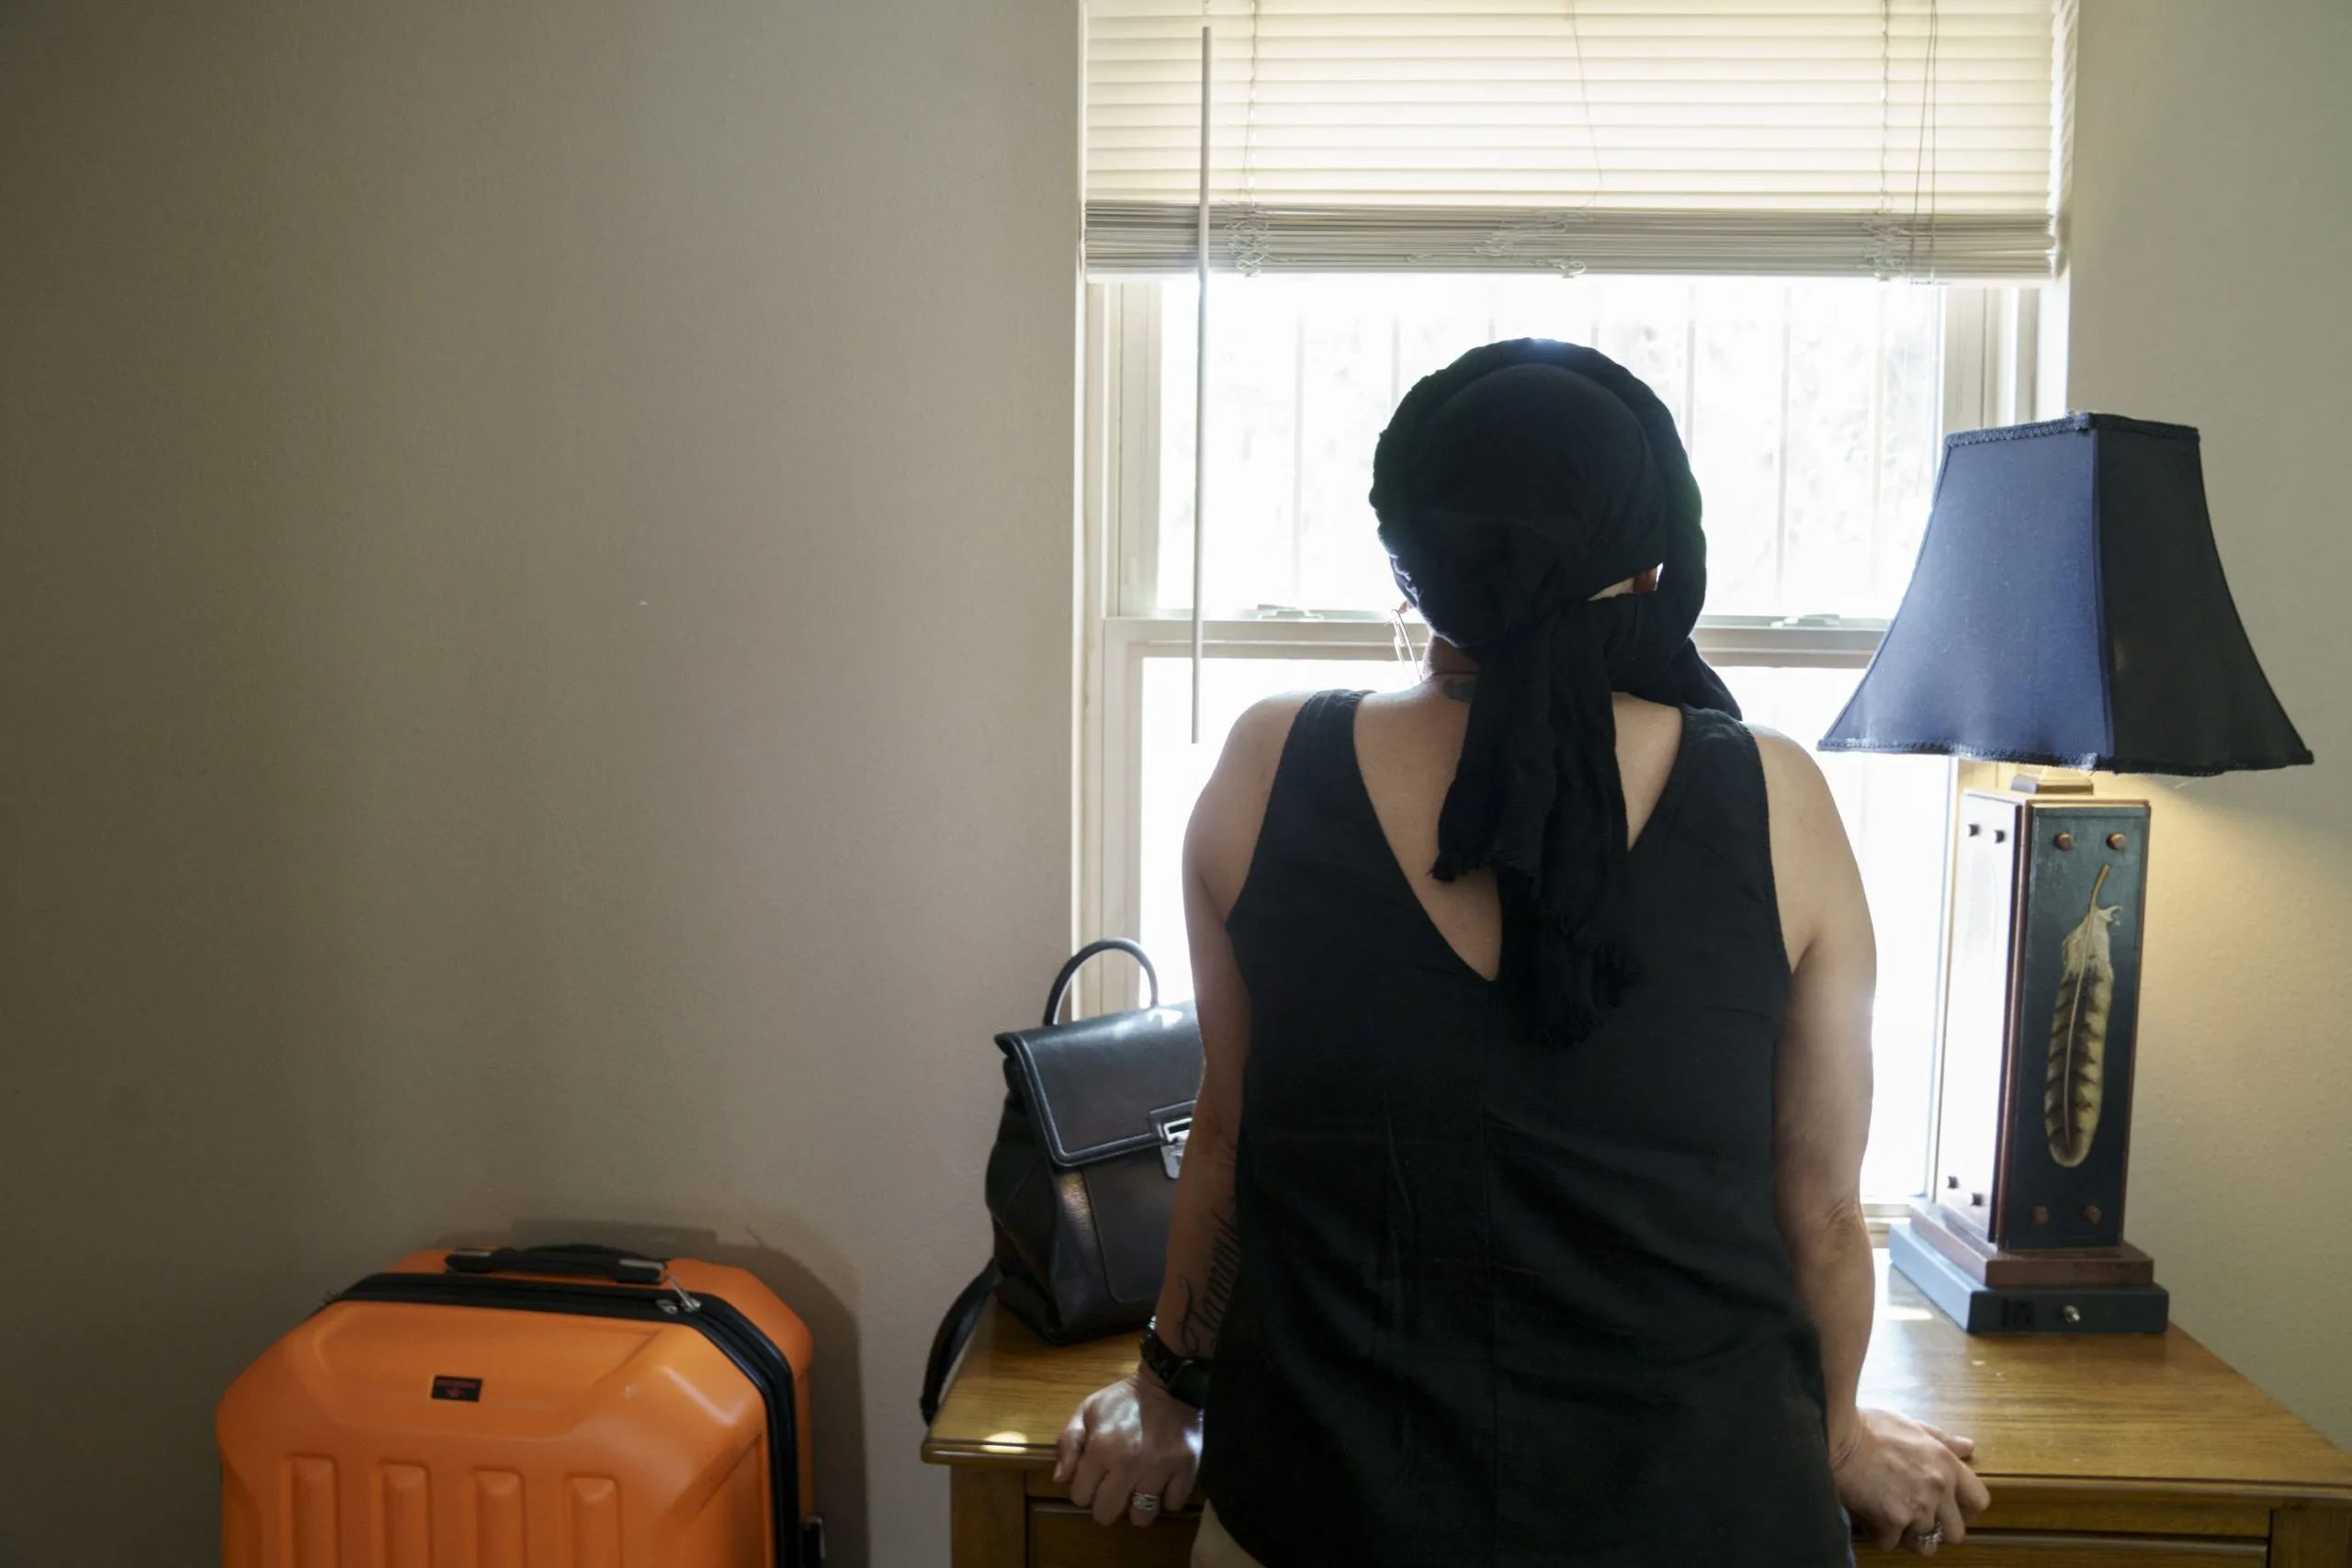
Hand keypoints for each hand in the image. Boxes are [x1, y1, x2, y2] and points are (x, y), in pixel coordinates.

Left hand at [1054, 1371, 1202, 1526]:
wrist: (1169, 1384)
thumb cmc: (1123, 1400)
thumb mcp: (1087, 1410)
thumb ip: (1068, 1443)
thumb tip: (1060, 1479)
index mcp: (1100, 1448)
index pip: (1080, 1497)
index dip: (1083, 1490)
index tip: (1093, 1479)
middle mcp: (1129, 1463)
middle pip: (1107, 1514)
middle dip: (1107, 1505)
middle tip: (1115, 1489)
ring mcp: (1160, 1468)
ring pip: (1142, 1517)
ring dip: (1138, 1507)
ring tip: (1140, 1489)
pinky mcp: (1187, 1469)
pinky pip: (1173, 1504)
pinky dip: (1167, 1497)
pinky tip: (1162, 1481)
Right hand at [1831, 1408, 1990, 1555]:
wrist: (1836, 1434)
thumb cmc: (1870, 1427)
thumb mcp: (1912, 1426)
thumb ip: (1943, 1440)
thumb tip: (1969, 1448)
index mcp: (1946, 1464)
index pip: (1979, 1501)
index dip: (1965, 1510)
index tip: (1949, 1508)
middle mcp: (1938, 1489)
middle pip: (1956, 1533)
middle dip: (1936, 1530)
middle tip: (1915, 1518)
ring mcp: (1916, 1507)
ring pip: (1924, 1544)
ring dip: (1907, 1535)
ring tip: (1889, 1519)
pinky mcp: (1891, 1521)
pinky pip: (1890, 1543)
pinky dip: (1878, 1534)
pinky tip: (1867, 1516)